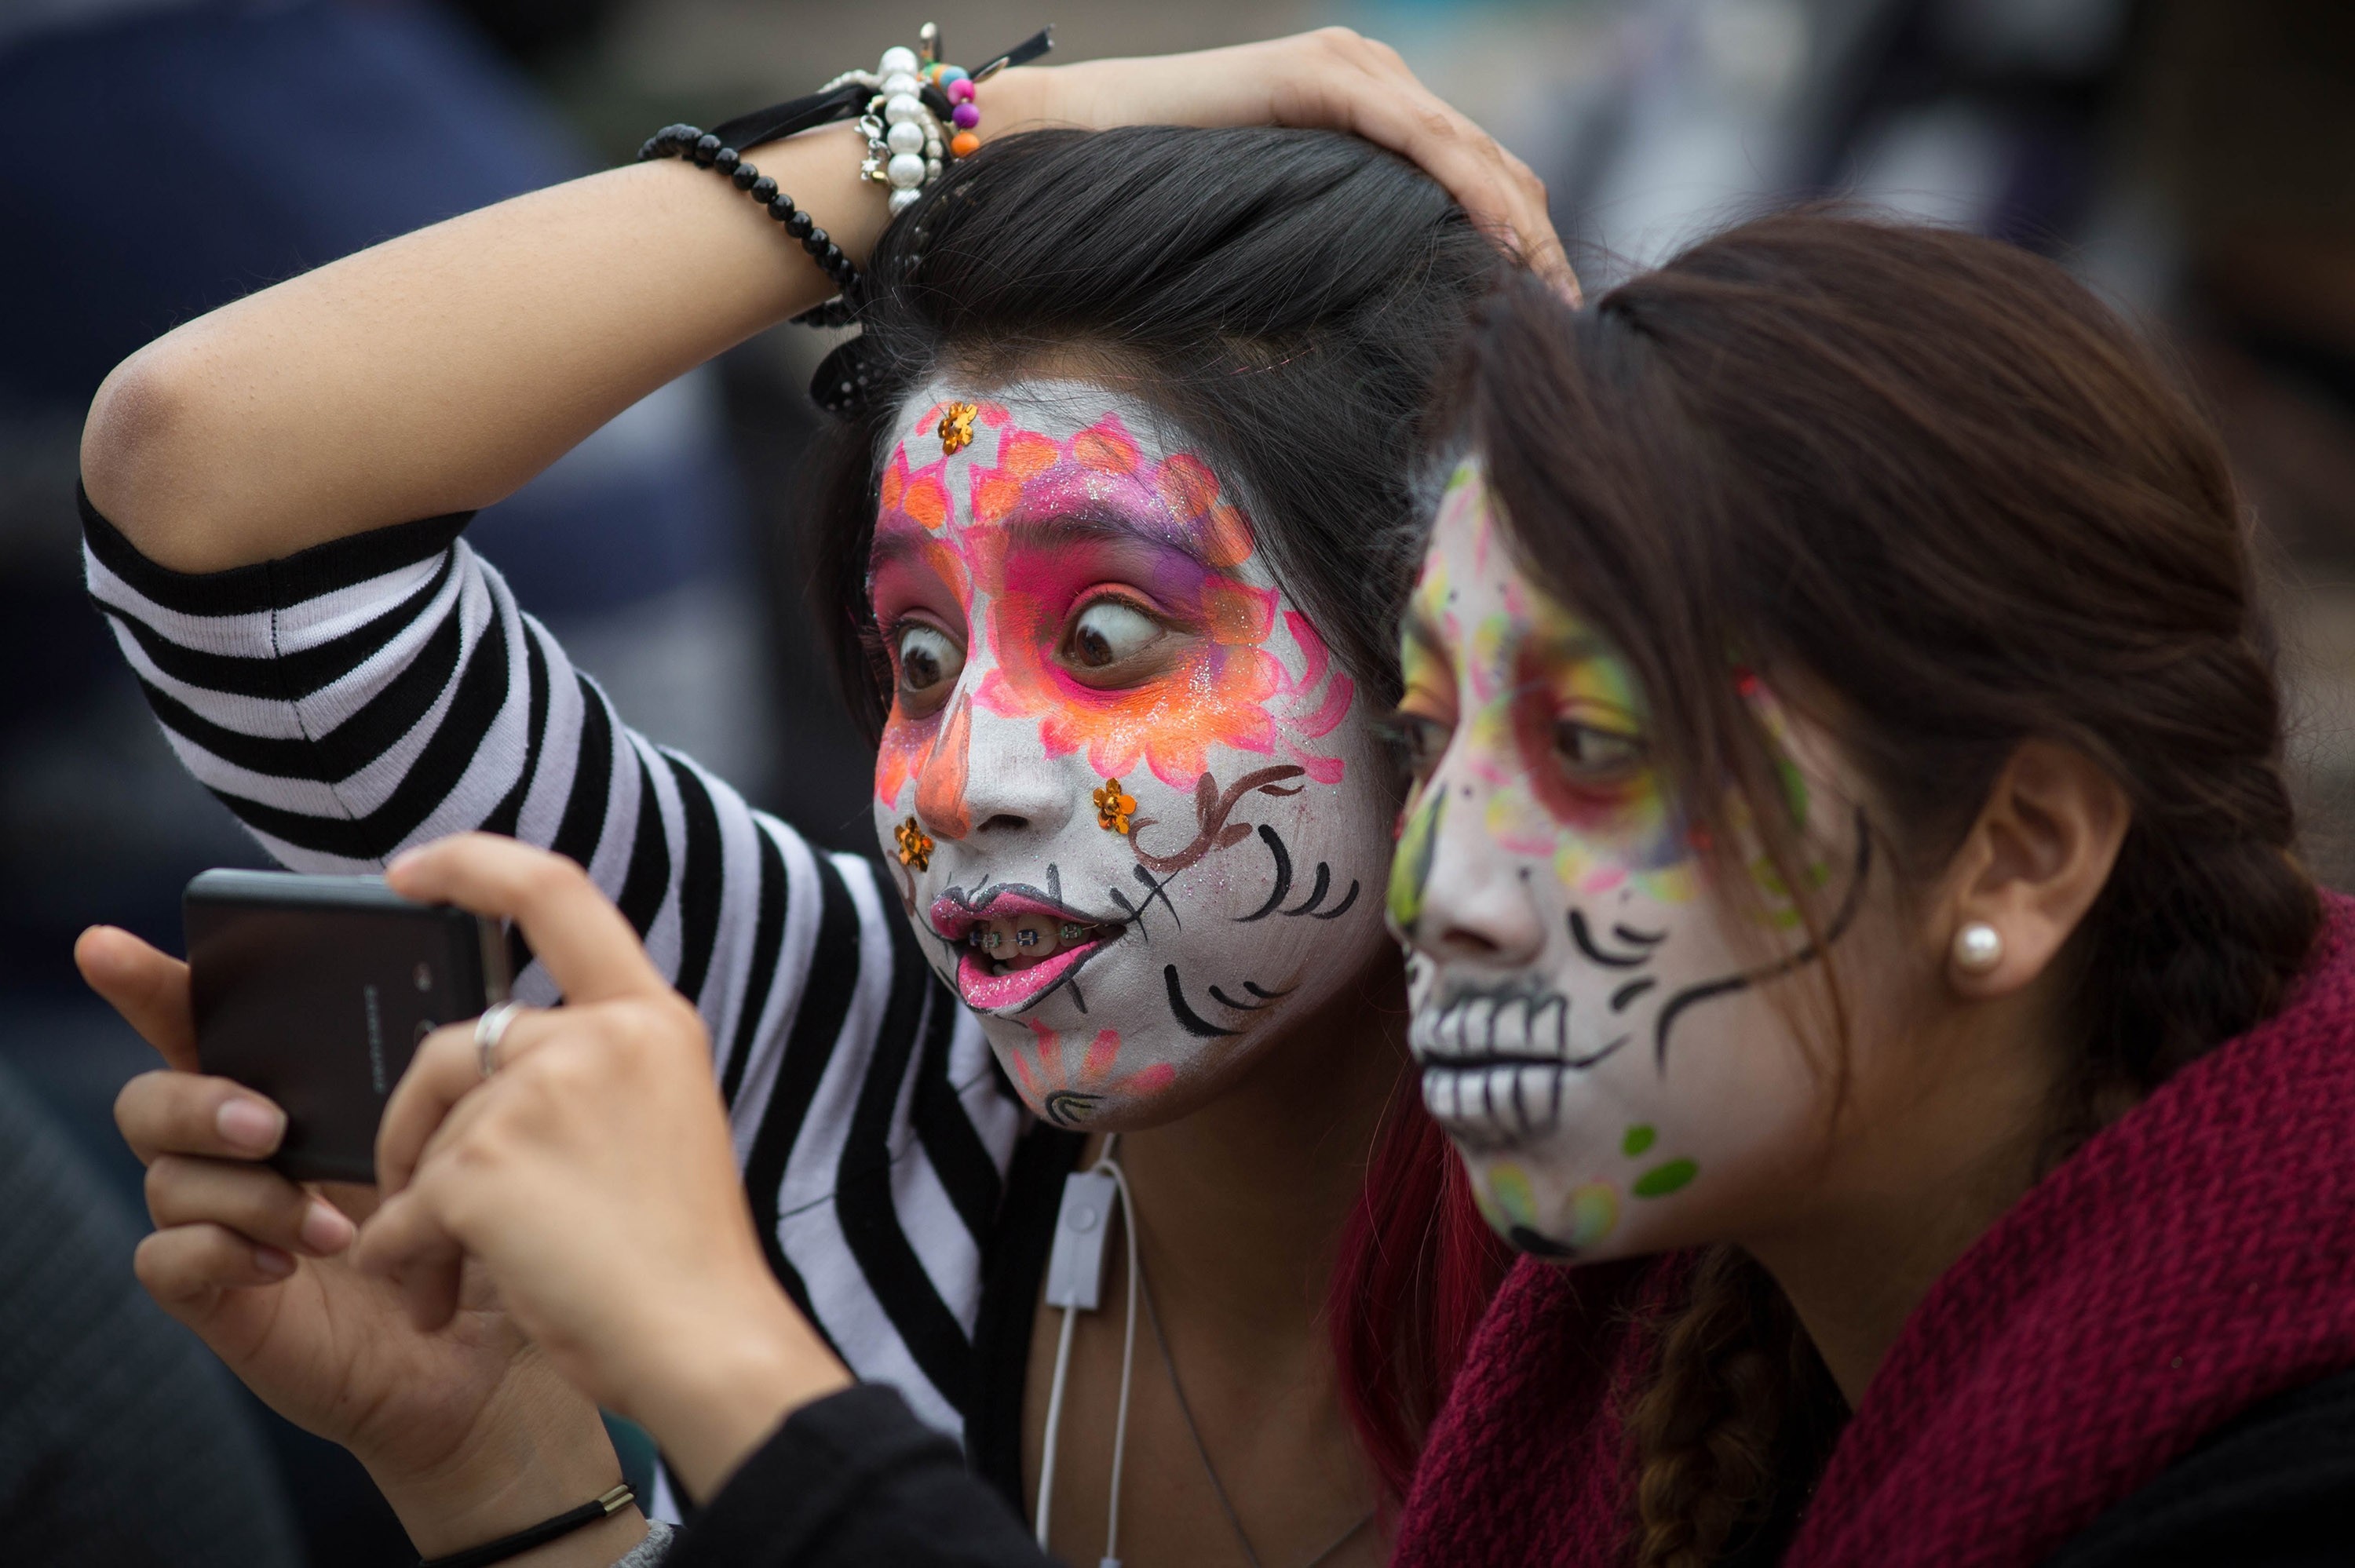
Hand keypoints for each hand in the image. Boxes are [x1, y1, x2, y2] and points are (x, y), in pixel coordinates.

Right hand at [80, 926, 640, 1560]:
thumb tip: (437, 970)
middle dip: (195, 1094)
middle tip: (268, 1121)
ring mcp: (222, 1223)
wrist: (498, 1354)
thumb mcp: (469, 1127)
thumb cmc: (486, 1224)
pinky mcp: (219, 1297)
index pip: (205, 1022)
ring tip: (329, 1222)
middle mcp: (243, 1151)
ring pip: (162, 1173)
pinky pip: (166, 1257)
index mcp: (295, 1090)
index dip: (154, 981)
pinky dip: (221, 1249)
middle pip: (155, 1092)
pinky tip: (288, 1260)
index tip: (111, 945)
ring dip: (245, 1187)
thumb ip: (433, 1055)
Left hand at [357, 834, 850, 1500]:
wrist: (704, 1341)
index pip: (556, 893)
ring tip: (453, 1274)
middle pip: (455, 1046)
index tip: (408, 872)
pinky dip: (404, 1256)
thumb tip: (484, 1060)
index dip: (472, 865)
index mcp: (651, 1020)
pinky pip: (404, 1206)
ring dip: (420, 1207)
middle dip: (417, 1123)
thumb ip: (593, 1069)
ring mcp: (541, 1095)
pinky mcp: (484, 1165)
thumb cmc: (683, 1257)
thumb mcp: (660, 1121)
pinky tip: (432, 1292)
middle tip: (416, 1199)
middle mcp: (600, 1037)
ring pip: (428, 1133)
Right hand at [993, 28, 1576, 296]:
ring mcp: (1351, 64)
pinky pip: (1419, 137)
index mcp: (1371, 108)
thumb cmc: (1166, 204)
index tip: (1552, 313)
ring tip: (1546, 290)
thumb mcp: (1284, 230)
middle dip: (1536, 239)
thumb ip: (1343, 250)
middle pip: (1488, 159)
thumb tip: (1396, 324)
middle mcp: (1373, 73)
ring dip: (1519, 222)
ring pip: (1467, 148)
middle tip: (1567, 314)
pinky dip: (1468, 189)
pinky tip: (1501, 241)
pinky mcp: (1324, 74)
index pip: (1473, 173)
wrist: (1081, 139)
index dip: (1522, 240)